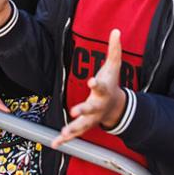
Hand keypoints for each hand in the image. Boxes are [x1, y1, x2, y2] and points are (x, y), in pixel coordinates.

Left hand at [52, 29, 125, 148]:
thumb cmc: (112, 83)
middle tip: (75, 111)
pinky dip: (66, 139)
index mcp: (103, 90)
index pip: (100, 86)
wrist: (118, 107)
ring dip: (73, 129)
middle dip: (83, 110)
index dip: (96, 83)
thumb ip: (115, 49)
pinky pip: (75, 133)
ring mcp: (92, 117)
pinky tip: (55, 143)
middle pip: (90, 108)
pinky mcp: (86, 125)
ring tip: (63, 134)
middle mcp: (98, 105)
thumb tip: (116, 30)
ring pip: (82, 125)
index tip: (91, 80)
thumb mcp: (114, 65)